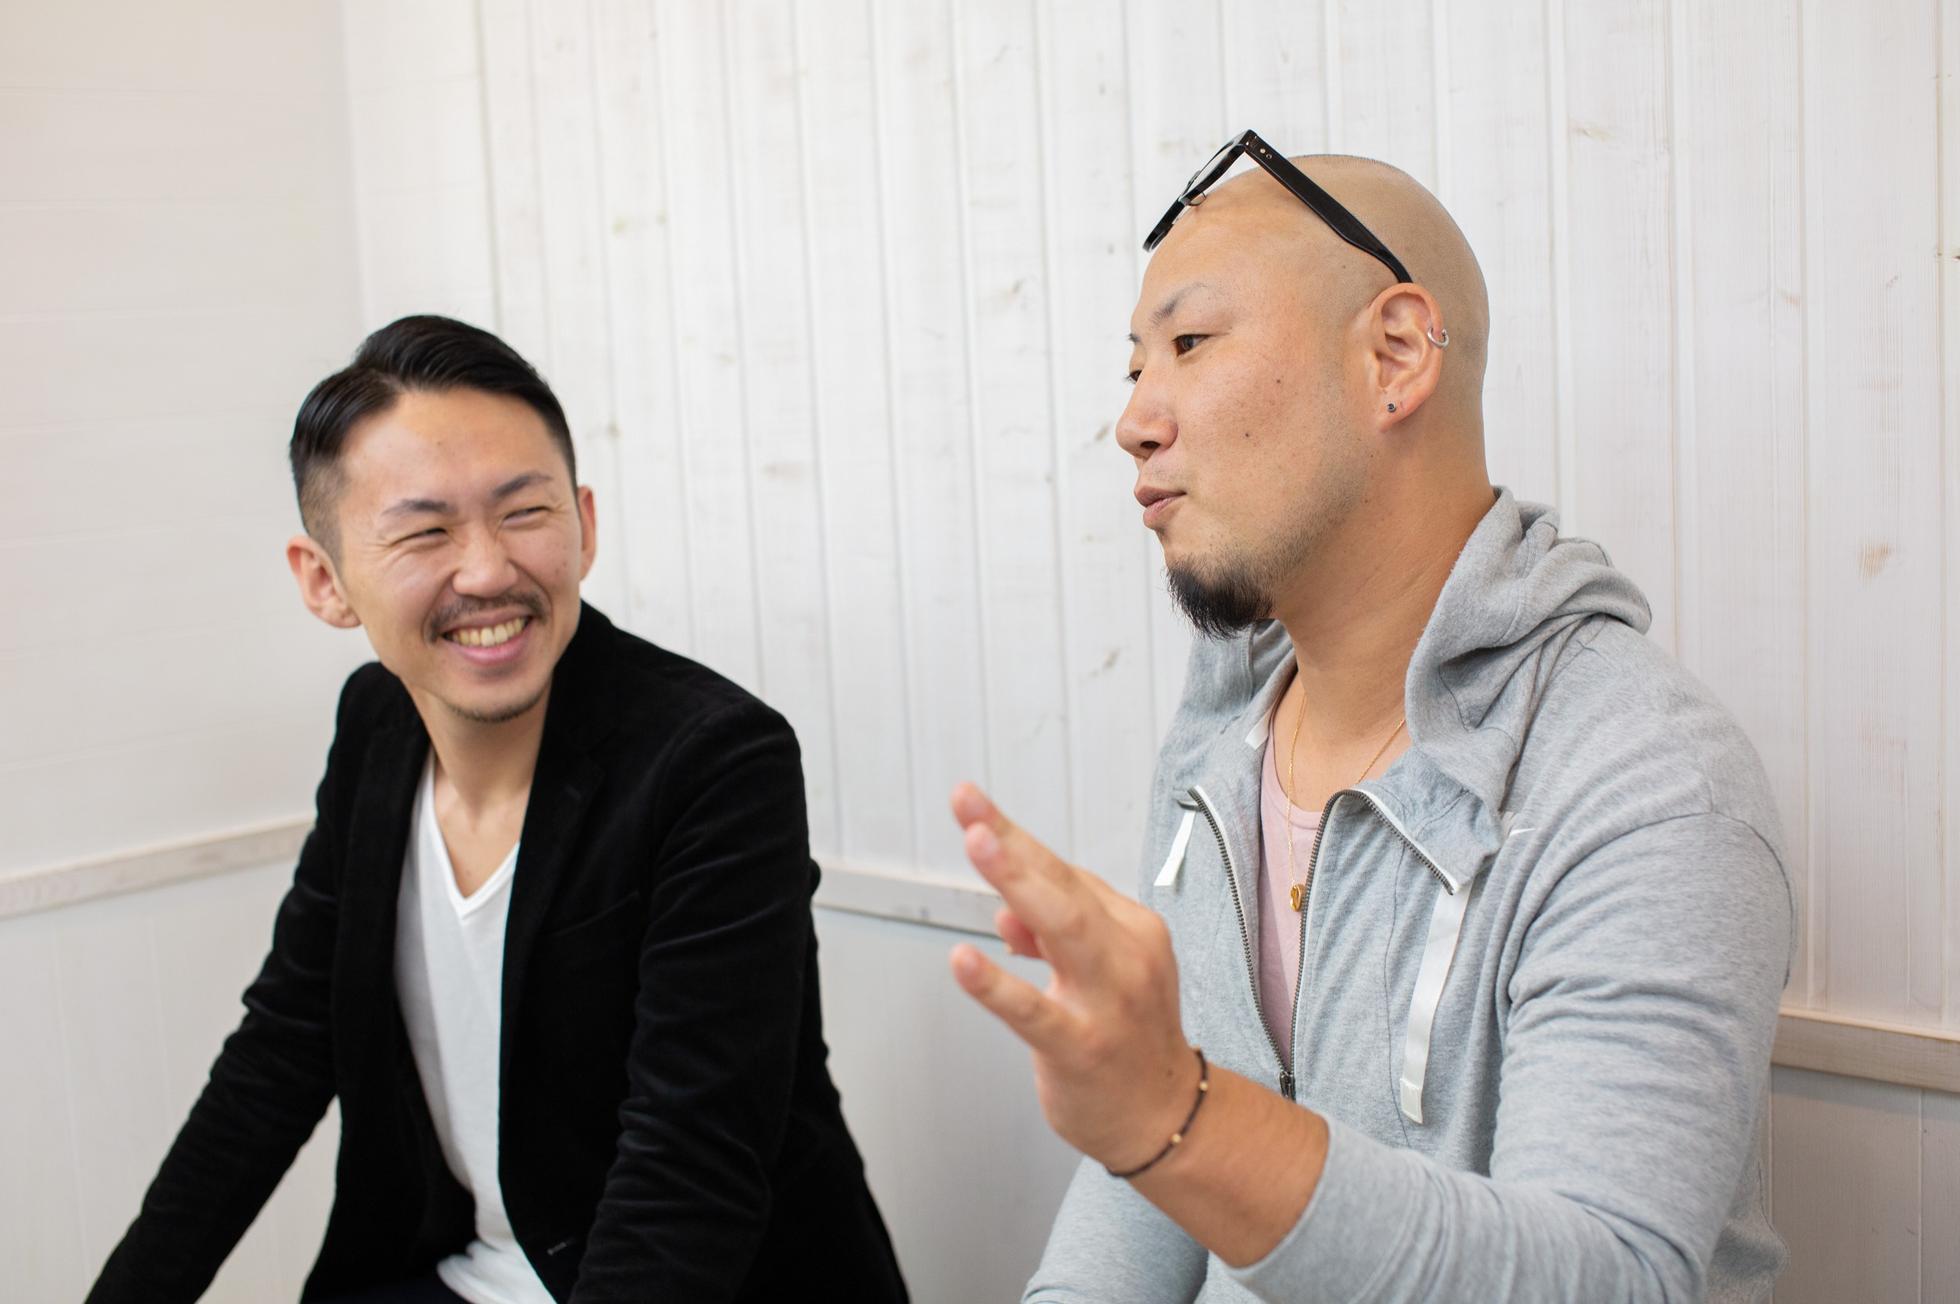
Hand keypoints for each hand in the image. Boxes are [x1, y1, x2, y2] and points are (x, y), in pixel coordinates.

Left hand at [945, 782, 1198, 1171]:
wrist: (1165, 1119)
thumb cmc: (1126, 1036)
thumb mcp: (1099, 973)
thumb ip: (1054, 935)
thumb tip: (1005, 910)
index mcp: (1133, 927)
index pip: (1065, 874)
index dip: (1016, 839)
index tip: (972, 805)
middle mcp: (1127, 955)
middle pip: (1066, 887)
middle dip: (1015, 843)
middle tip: (970, 810)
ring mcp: (1108, 1001)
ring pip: (1064, 929)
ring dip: (1018, 882)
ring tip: (977, 843)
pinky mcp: (1082, 1047)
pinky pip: (1034, 1012)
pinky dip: (997, 984)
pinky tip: (963, 961)